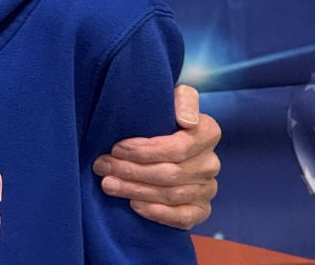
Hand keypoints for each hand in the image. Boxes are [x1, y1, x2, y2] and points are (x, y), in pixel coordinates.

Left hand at [93, 84, 219, 229]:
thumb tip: (187, 120)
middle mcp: (211, 163)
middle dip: (131, 170)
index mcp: (208, 132)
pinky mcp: (201, 209)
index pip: (178, 147)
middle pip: (171, 173)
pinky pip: (183, 218)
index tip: (117, 147)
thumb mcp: (172, 96)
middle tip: (102, 166)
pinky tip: (134, 204)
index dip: (145, 150)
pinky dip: (158, 213)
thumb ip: (183, 99)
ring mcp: (208, 188)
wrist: (166, 136)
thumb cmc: (164, 114)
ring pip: (171, 195)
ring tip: (108, 184)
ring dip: (136, 190)